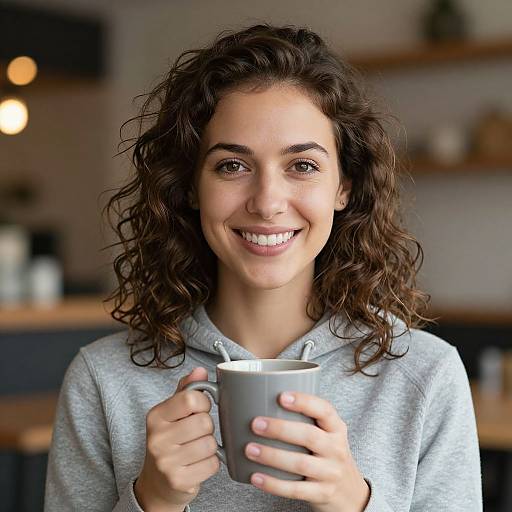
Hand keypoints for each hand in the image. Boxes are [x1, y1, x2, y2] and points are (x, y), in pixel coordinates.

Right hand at [134, 367, 219, 511]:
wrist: (157, 483)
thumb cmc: (170, 440)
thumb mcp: (173, 412)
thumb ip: (187, 389)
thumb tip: (200, 370)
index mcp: (155, 416)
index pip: (192, 398)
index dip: (203, 403)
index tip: (198, 410)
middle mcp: (157, 438)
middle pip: (204, 423)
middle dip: (207, 427)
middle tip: (197, 433)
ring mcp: (166, 462)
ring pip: (210, 444)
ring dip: (210, 446)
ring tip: (197, 448)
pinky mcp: (178, 481)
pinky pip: (212, 465)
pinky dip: (211, 463)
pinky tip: (198, 464)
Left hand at [244, 391, 369, 511]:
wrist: (351, 493)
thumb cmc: (328, 454)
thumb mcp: (327, 434)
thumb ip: (305, 420)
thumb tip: (260, 404)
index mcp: (336, 428)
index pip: (324, 410)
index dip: (304, 402)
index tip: (281, 396)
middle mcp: (336, 449)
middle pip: (309, 436)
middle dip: (280, 429)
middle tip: (255, 424)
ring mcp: (330, 473)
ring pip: (300, 463)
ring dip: (272, 456)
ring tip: (250, 449)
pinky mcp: (322, 494)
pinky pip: (295, 489)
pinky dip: (273, 484)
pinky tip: (255, 477)